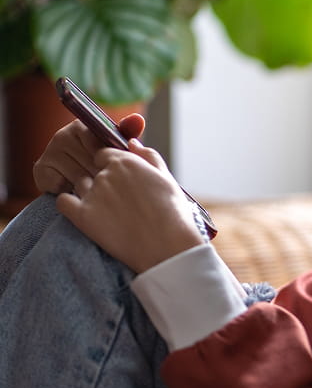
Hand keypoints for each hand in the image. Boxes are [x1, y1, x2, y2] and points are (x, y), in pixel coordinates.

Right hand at [33, 113, 145, 195]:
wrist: (85, 188)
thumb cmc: (107, 164)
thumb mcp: (120, 150)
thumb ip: (128, 134)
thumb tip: (138, 119)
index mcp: (84, 125)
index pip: (99, 145)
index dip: (110, 163)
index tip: (114, 170)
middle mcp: (63, 135)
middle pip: (89, 161)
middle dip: (103, 177)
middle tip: (108, 183)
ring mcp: (50, 151)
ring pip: (78, 176)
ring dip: (90, 187)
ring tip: (95, 189)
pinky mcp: (40, 169)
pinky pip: (63, 185)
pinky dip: (73, 193)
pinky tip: (77, 191)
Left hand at [50, 133, 205, 273]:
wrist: (167, 245)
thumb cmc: (172, 212)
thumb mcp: (166, 177)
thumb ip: (147, 155)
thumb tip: (132, 142)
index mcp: (125, 161)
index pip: (103, 155)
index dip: (111, 167)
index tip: (121, 182)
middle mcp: (106, 173)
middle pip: (92, 171)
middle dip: (102, 182)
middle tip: (118, 202)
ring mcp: (92, 194)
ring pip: (79, 186)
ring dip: (88, 194)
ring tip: (108, 212)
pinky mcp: (82, 216)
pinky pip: (63, 202)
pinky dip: (69, 205)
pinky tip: (85, 214)